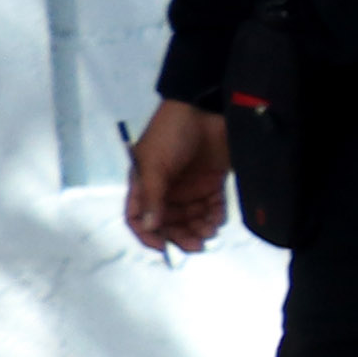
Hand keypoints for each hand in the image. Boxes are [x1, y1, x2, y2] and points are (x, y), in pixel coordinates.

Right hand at [125, 100, 228, 255]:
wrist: (204, 109)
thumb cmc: (171, 135)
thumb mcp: (155, 164)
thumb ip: (154, 196)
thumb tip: (151, 227)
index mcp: (145, 186)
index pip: (140, 218)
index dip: (148, 234)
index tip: (164, 247)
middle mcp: (166, 190)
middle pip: (169, 223)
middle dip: (181, 235)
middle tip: (196, 244)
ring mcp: (190, 186)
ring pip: (192, 218)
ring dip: (200, 228)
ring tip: (209, 230)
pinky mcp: (212, 182)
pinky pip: (213, 207)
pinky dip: (215, 216)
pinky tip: (218, 219)